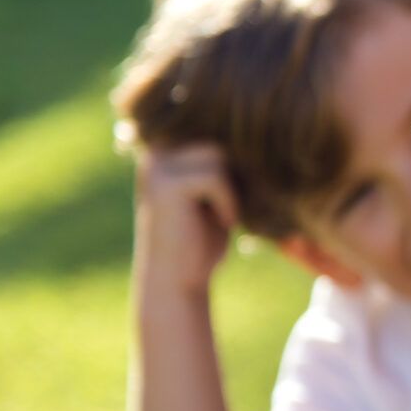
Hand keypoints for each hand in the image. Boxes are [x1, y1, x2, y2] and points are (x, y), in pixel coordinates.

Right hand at [131, 143, 241, 301]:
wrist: (179, 280)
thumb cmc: (202, 238)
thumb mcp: (216, 193)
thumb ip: (223, 161)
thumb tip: (256, 130)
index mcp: (164, 148)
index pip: (215, 130)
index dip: (238, 159)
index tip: (238, 192)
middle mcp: (155, 151)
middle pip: (218, 140)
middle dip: (235, 173)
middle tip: (231, 206)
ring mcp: (157, 166)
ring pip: (218, 154)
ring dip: (231, 188)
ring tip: (222, 213)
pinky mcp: (167, 185)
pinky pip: (216, 178)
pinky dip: (228, 202)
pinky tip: (223, 222)